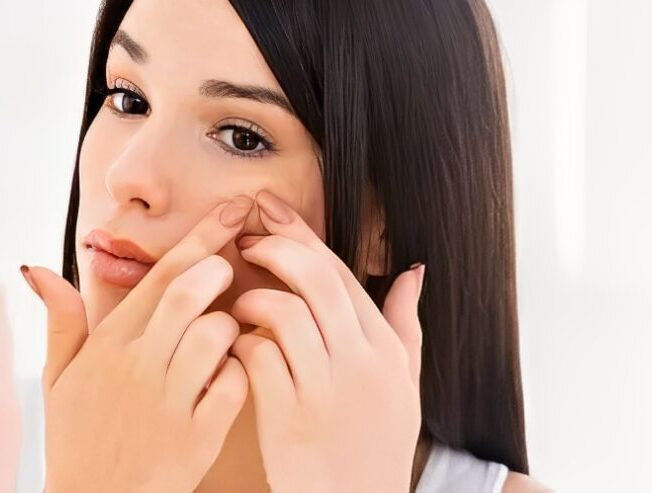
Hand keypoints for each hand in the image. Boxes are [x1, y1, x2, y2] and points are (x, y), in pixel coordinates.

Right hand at [21, 196, 254, 492]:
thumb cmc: (79, 438)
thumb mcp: (57, 379)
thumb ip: (59, 320)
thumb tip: (37, 267)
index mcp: (109, 344)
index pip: (160, 275)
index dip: (202, 237)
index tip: (234, 211)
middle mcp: (138, 366)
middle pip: (190, 293)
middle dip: (218, 271)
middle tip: (227, 270)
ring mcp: (170, 401)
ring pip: (217, 334)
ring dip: (232, 325)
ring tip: (225, 333)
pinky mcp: (198, 436)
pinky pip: (235, 384)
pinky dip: (241, 371)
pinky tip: (229, 375)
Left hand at [229, 190, 424, 492]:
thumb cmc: (376, 443)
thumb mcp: (405, 383)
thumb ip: (406, 324)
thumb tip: (413, 270)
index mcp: (384, 348)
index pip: (341, 272)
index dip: (302, 234)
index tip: (271, 208)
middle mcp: (359, 362)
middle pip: (314, 279)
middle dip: (276, 249)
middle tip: (250, 242)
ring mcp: (325, 390)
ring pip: (284, 313)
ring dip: (254, 298)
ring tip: (242, 302)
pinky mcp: (290, 418)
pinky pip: (258, 359)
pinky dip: (242, 342)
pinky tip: (238, 343)